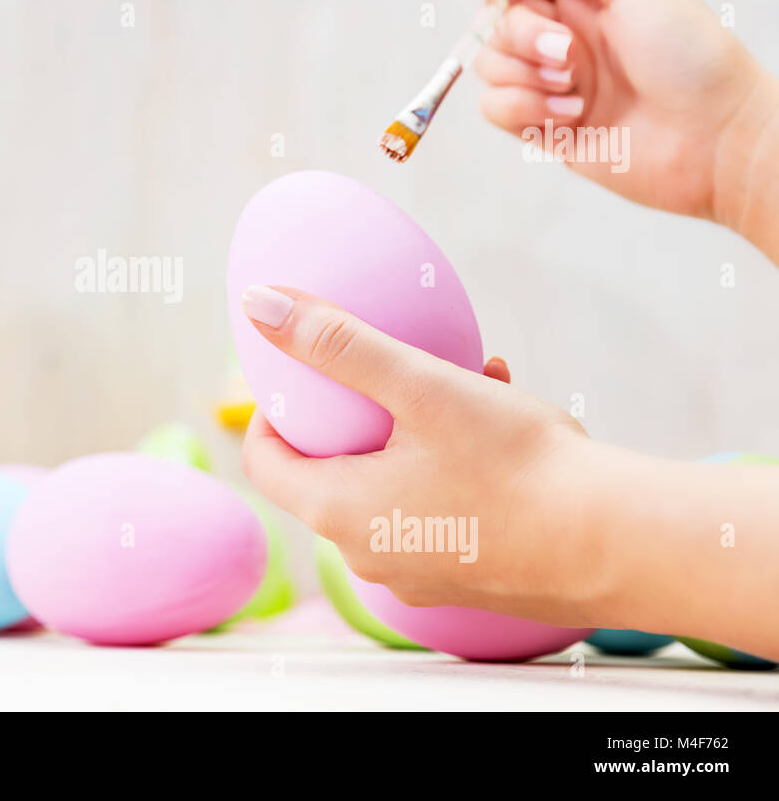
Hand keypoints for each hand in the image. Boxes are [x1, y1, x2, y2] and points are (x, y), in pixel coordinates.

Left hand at [239, 285, 599, 623]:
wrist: (620, 545)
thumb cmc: (517, 466)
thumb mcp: (420, 386)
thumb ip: (337, 344)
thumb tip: (260, 305)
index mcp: (338, 513)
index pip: (264, 461)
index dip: (269, 413)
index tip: (298, 375)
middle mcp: (368, 556)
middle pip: (328, 473)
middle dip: (355, 412)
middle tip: (385, 368)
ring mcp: (419, 572)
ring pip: (391, 483)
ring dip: (413, 426)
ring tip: (463, 375)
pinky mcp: (469, 575)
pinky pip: (438, 506)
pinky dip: (451, 459)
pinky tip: (500, 410)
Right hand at [466, 0, 775, 233]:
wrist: (710, 134)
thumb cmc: (689, 57)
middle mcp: (557, 35)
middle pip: (494, 22)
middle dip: (525, 35)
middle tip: (569, 51)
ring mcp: (546, 82)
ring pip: (488, 66)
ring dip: (527, 75)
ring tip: (576, 87)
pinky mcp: (539, 125)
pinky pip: (495, 108)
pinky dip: (526, 108)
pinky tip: (571, 114)